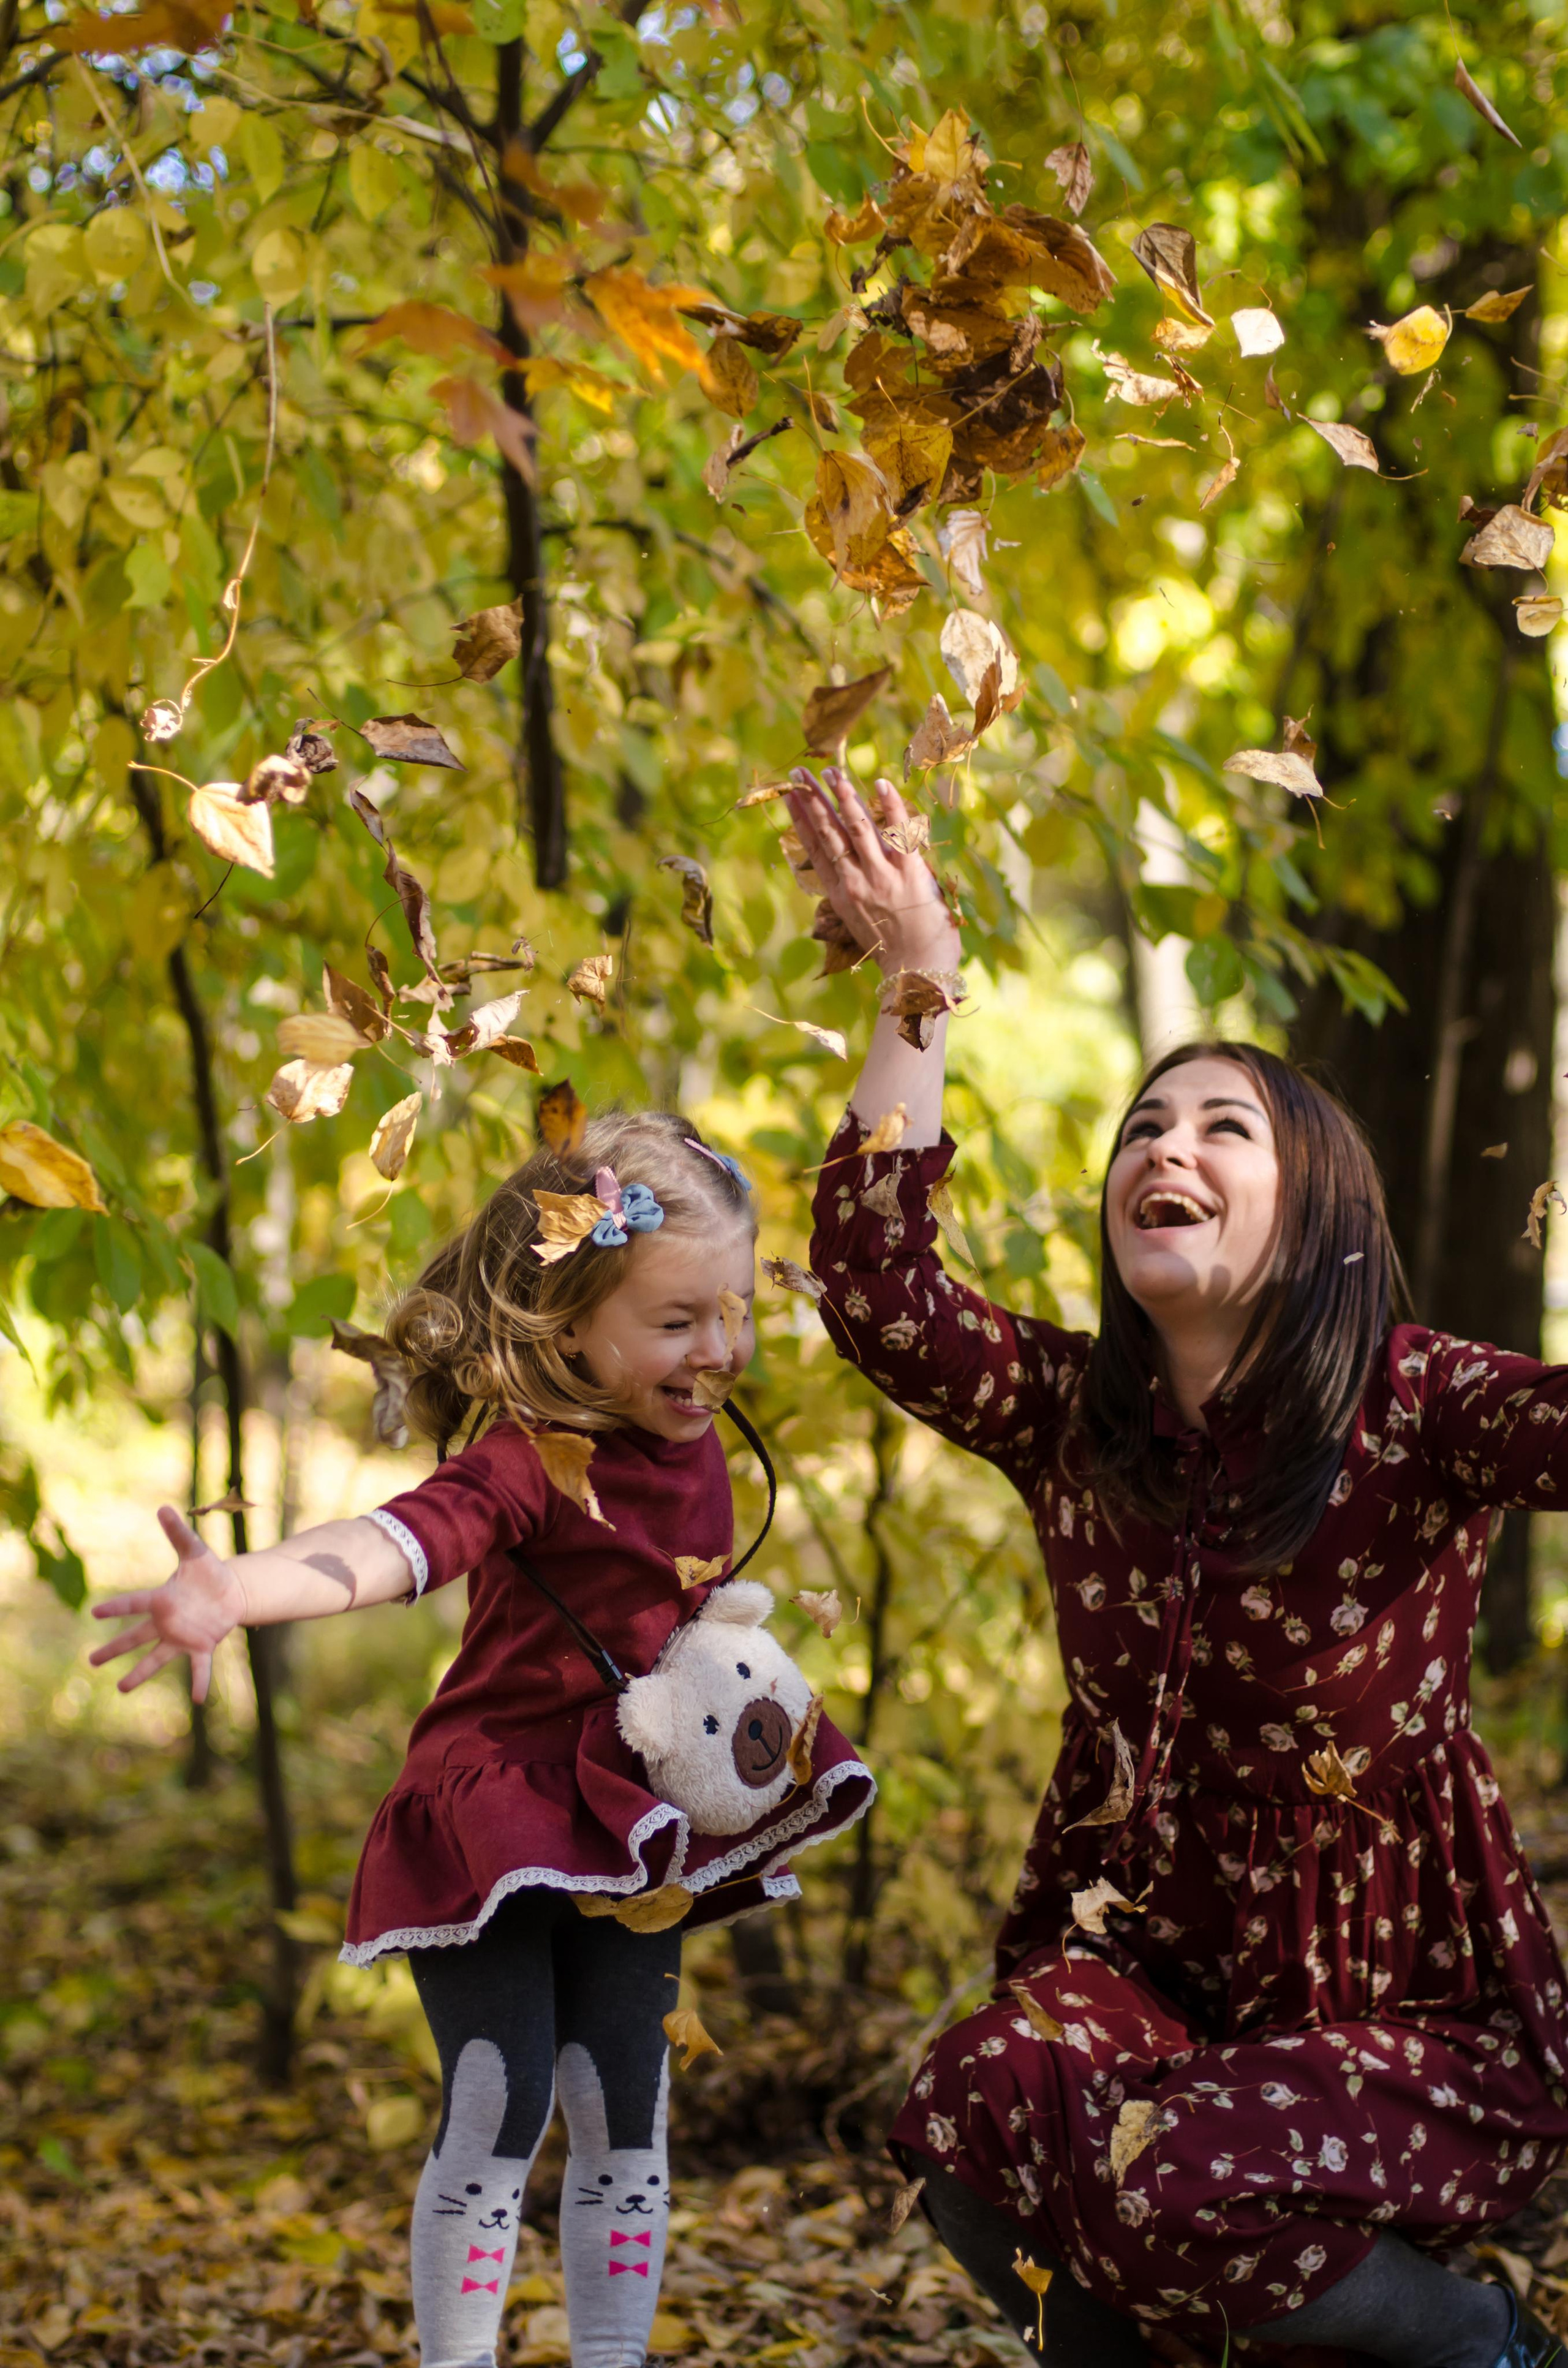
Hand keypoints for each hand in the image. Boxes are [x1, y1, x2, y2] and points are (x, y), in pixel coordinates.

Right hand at [89, 1507, 248, 1701]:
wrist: (230, 1591)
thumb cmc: (207, 1571)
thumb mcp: (195, 1550)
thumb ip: (179, 1533)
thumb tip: (163, 1507)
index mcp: (162, 1599)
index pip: (134, 1603)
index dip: (117, 1607)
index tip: (95, 1613)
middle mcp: (166, 1622)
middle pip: (135, 1637)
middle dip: (113, 1649)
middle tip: (90, 1660)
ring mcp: (181, 1636)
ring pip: (156, 1658)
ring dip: (140, 1674)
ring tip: (120, 1688)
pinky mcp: (201, 1646)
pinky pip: (199, 1668)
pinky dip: (200, 1683)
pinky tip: (200, 1701)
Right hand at [784, 766, 959, 977]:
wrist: (917, 972)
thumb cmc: (892, 950)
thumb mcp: (860, 921)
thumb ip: (852, 892)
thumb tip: (846, 868)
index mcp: (841, 894)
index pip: (815, 847)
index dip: (801, 818)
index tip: (790, 795)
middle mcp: (856, 881)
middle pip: (830, 832)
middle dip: (814, 799)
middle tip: (800, 772)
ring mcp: (882, 875)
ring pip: (858, 827)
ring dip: (843, 796)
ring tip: (832, 771)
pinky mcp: (910, 873)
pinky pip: (898, 832)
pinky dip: (889, 806)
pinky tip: (878, 784)